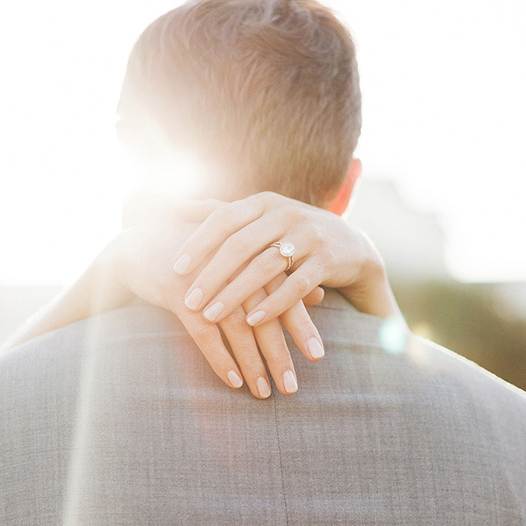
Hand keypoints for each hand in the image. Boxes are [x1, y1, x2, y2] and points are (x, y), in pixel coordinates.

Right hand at [86, 212, 325, 397]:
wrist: (141, 245)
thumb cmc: (203, 256)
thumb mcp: (242, 262)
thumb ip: (282, 278)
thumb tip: (321, 296)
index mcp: (251, 254)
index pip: (283, 292)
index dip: (301, 326)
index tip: (318, 356)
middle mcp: (233, 264)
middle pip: (264, 313)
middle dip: (279, 353)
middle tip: (293, 386)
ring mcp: (204, 278)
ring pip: (236, 326)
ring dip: (252, 363)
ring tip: (265, 392)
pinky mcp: (177, 292)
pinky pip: (203, 333)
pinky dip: (220, 358)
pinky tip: (234, 381)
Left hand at [172, 191, 402, 325]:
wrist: (352, 246)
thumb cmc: (292, 235)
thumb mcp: (262, 218)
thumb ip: (223, 215)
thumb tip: (173, 206)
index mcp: (264, 202)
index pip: (224, 219)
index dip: (198, 243)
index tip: (175, 269)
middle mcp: (286, 214)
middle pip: (241, 245)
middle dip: (211, 275)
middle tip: (189, 301)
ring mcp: (309, 236)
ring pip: (265, 267)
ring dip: (235, 294)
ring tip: (211, 316)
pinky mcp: (328, 261)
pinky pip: (295, 286)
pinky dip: (272, 306)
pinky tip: (252, 322)